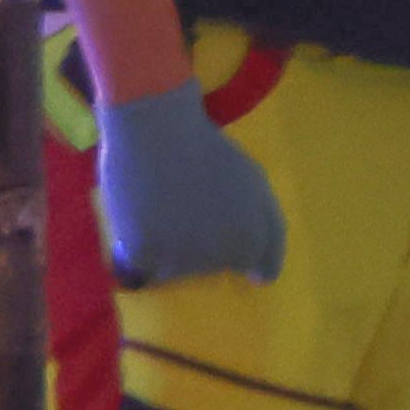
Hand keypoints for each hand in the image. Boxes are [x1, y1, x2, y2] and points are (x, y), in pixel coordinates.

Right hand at [89, 70, 289, 291]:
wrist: (156, 131)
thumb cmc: (209, 151)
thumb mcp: (257, 186)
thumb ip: (269, 230)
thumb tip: (259, 279)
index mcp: (252, 241)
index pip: (261, 271)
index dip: (243, 246)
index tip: (227, 226)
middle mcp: (220, 258)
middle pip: (215, 268)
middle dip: (206, 244)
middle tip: (190, 204)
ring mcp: (180, 259)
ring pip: (177, 271)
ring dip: (171, 249)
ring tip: (165, 208)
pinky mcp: (143, 255)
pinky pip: (143, 265)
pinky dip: (140, 246)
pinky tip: (142, 215)